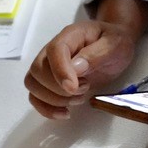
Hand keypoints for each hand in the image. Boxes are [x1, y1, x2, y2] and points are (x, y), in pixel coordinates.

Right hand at [25, 19, 141, 119]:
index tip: (73, 88)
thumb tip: (76, 68)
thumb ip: (97, 54)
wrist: (113, 47)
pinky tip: (65, 112)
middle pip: (38, 69)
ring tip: (78, 98)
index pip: (54, 50)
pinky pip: (35, 97)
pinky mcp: (49, 82)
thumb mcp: (115, 45)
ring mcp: (49, 65)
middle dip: (59, 88)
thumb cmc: (115, 43)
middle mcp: (54, 49)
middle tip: (85, 88)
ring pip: (33, 84)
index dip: (60, 71)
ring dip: (53, 99)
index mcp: (71, 35)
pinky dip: (46, 109)